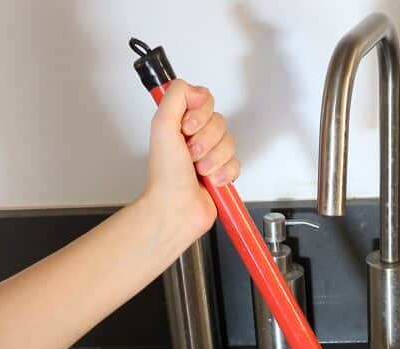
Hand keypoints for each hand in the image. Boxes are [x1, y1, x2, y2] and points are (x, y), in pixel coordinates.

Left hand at [140, 80, 240, 242]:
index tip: (187, 128)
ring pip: (230, 142)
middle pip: (220, 121)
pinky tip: (211, 181)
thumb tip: (197, 88)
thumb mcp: (162, 125)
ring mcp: (210, 154)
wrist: (175, 209)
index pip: (205, 100)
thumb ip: (176, 96)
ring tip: (199, 170)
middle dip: (206, 141)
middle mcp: (195, 136)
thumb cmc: (165, 177)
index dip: (200, 115)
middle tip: (190, 154)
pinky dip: (224, 173)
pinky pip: (237, 163)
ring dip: (214, 159)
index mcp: (179, 122)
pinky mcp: (222, 172)